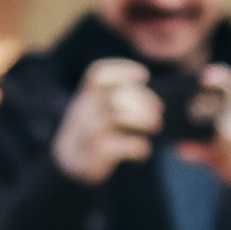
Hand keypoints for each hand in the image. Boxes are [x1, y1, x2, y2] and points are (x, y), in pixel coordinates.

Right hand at [50, 59, 163, 184]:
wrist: (71, 159)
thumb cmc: (95, 127)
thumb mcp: (98, 107)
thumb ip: (119, 96)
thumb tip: (155, 103)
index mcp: (87, 94)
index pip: (98, 74)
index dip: (123, 70)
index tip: (144, 75)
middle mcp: (85, 110)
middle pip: (116, 95)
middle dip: (144, 100)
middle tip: (159, 109)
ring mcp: (88, 132)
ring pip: (117, 116)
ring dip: (144, 119)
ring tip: (156, 126)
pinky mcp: (95, 154)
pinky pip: (121, 146)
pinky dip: (139, 146)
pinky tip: (144, 149)